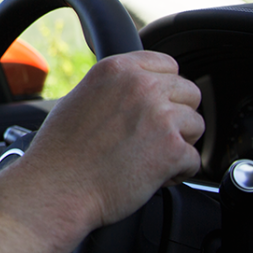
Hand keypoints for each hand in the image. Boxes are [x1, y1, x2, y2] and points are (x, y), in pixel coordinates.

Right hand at [18, 51, 203, 232]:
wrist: (56, 188)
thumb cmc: (60, 152)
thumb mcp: (79, 98)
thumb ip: (114, 88)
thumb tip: (136, 90)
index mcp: (118, 69)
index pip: (168, 65)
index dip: (164, 89)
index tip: (154, 107)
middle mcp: (141, 86)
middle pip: (189, 93)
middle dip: (176, 116)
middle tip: (151, 137)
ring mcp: (160, 116)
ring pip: (196, 125)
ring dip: (179, 143)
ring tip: (150, 158)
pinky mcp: (172, 150)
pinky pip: (194, 160)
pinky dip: (178, 172)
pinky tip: (151, 177)